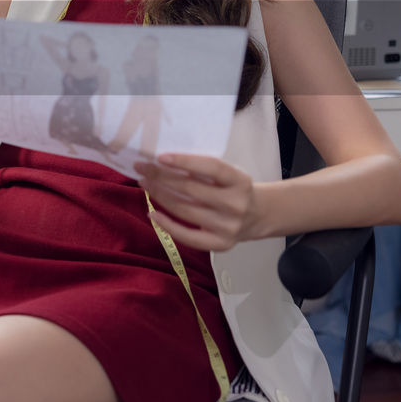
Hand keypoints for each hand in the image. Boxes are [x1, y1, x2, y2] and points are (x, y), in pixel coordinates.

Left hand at [135, 154, 261, 251]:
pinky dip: (167, 225)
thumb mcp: (229, 175)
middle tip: (142, 168)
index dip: (185, 161)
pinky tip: (152, 213)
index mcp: (240, 181)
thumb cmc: (234, 189)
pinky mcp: (220, 244)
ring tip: (145, 184)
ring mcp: (228, 226)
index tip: (160, 157)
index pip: (211, 167)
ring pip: (185, 210)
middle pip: (191, 189)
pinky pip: (188, 236)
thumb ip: (205, 170)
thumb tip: (163, 162)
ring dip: (160, 196)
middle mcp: (236, 204)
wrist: (258, 216)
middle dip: (162, 177)